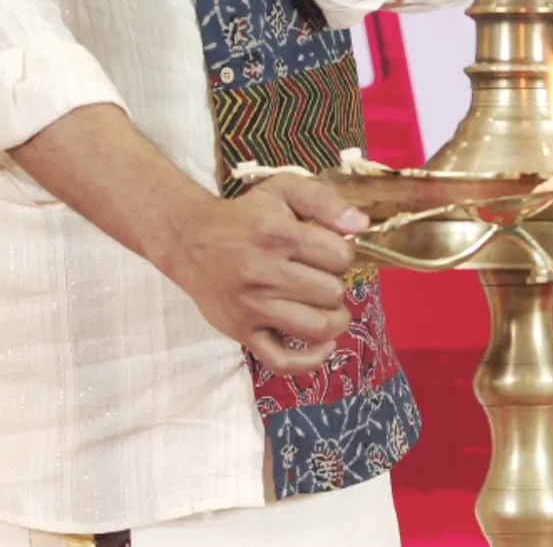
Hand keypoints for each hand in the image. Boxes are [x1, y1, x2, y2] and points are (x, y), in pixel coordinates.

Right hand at [156, 174, 367, 374]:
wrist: (190, 240)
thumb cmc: (244, 216)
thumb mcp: (282, 191)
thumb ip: (325, 201)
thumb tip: (361, 226)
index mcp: (278, 234)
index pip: (340, 256)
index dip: (343, 254)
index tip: (328, 252)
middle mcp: (264, 272)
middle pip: (332, 292)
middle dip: (335, 284)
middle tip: (320, 277)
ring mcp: (252, 307)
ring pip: (317, 327)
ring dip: (334, 319)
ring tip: (327, 307)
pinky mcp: (242, 332)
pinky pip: (283, 361)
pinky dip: (311, 360)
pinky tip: (323, 345)